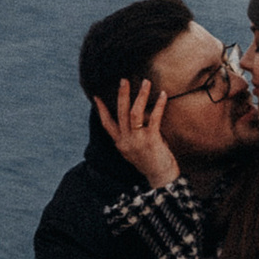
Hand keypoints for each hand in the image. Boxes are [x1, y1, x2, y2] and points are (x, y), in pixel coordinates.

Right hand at [94, 75, 179, 189]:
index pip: (106, 124)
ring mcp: (138, 140)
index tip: (96, 96)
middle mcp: (126, 141)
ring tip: (146, 82)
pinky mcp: (151, 140)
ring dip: (140, 95)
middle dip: (122, 94)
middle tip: (123, 80)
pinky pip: (153, 118)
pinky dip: (158, 105)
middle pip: (120, 113)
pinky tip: (162, 95)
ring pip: (134, 113)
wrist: (161, 178)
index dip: (101, 109)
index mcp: (120, 143)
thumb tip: (135, 118)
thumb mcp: (134, 151)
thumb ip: (131, 136)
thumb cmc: (151, 163)